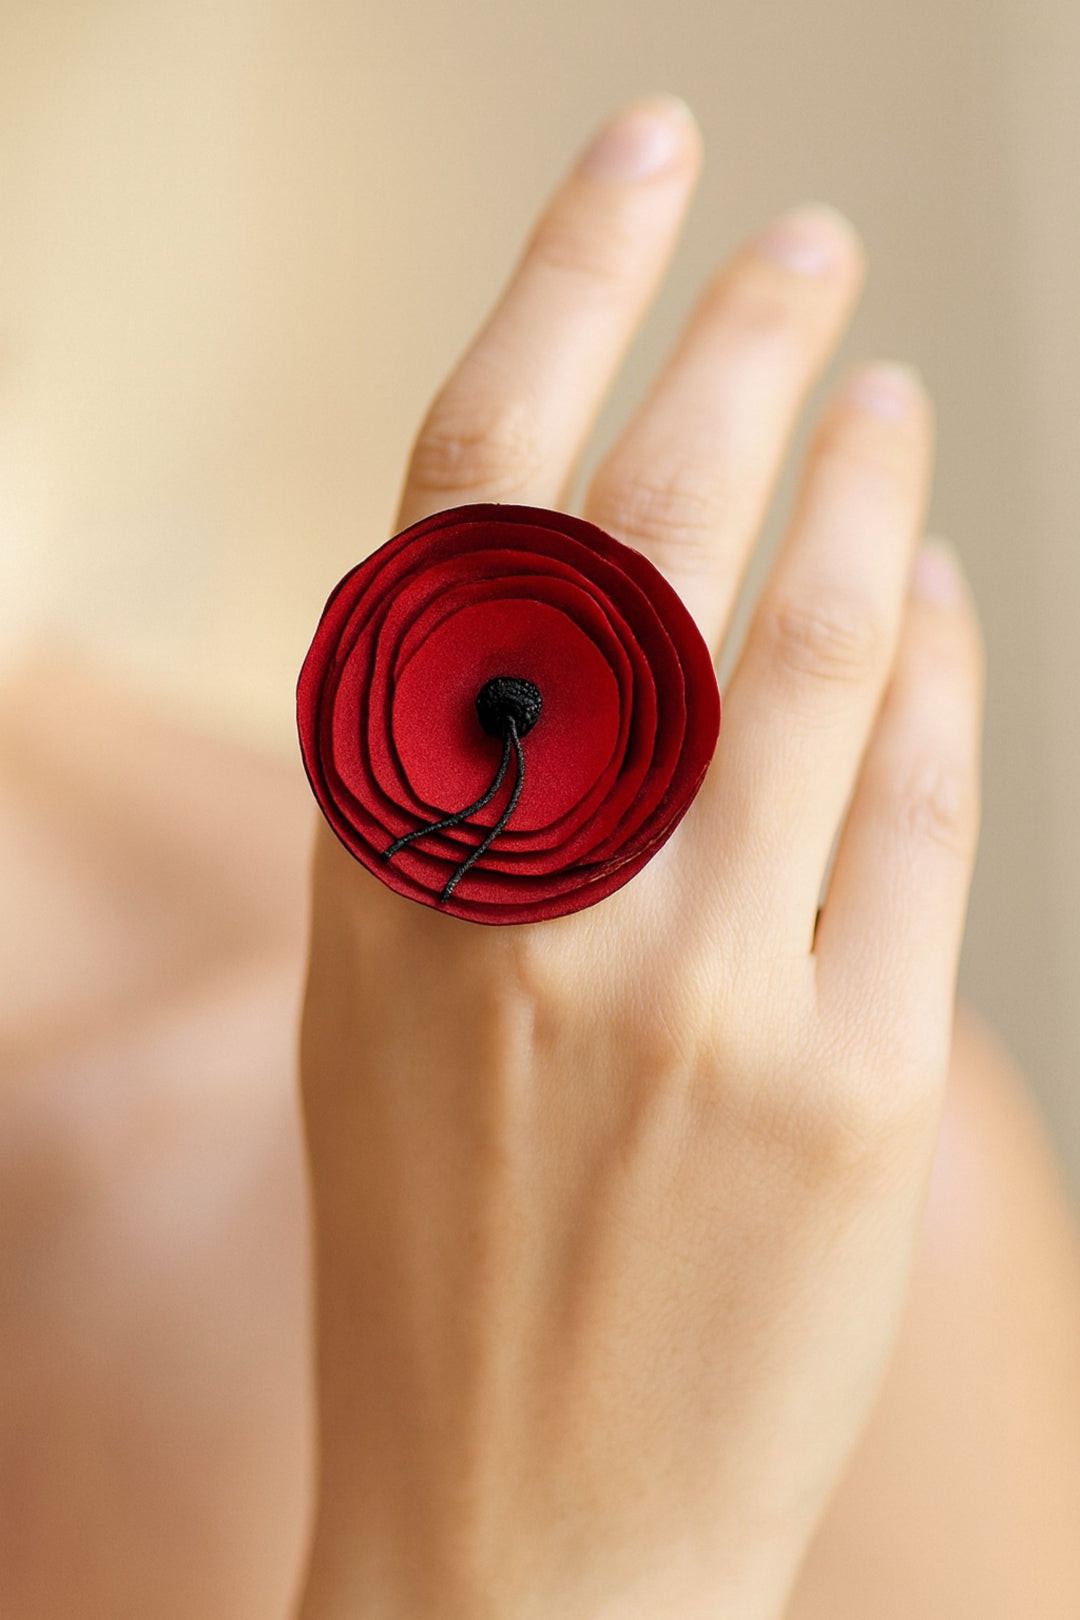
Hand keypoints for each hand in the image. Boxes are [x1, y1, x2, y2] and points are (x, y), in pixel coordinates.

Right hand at [298, 96, 983, 1619]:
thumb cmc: (445, 1244)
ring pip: (825, 646)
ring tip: (887, 391)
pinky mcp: (843, 1080)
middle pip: (660, 527)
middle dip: (743, 340)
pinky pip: (925, 806)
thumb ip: (469, 792)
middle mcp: (527, 887)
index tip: (643, 169)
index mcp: (384, 850)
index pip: (468, 500)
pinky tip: (951, 599)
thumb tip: (601, 585)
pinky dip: (952, 673)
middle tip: (804, 242)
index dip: (563, 293)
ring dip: (871, 486)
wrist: (518, 1529)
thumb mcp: (389, 990)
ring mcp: (695, 984)